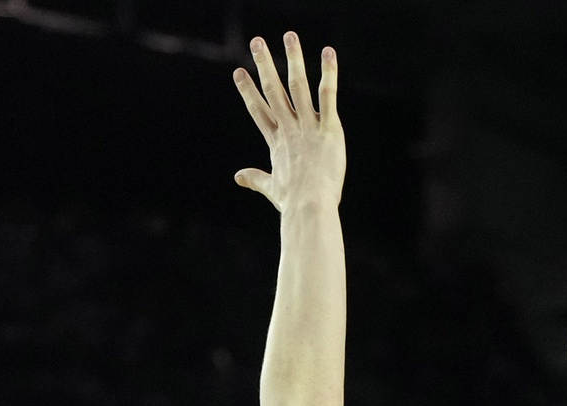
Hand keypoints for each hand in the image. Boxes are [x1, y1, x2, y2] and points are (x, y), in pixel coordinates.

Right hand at [232, 33, 344, 211]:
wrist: (309, 207)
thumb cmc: (293, 202)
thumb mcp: (271, 188)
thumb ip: (255, 178)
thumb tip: (238, 176)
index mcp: (275, 141)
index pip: (259, 109)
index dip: (248, 90)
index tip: (239, 72)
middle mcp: (288, 128)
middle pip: (273, 91)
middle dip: (264, 65)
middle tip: (256, 42)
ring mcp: (307, 126)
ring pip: (297, 86)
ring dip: (293, 59)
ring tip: (288, 36)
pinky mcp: (328, 128)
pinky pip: (328, 95)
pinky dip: (328, 73)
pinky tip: (328, 53)